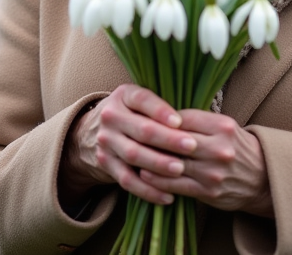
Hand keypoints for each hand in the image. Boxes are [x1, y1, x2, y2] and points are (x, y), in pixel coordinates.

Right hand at [60, 84, 197, 206]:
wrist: (95, 131)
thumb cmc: (134, 114)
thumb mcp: (142, 102)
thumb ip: (162, 108)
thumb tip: (196, 121)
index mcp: (123, 95)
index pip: (142, 99)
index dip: (161, 110)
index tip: (180, 121)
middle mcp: (111, 116)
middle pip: (141, 129)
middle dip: (168, 139)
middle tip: (192, 146)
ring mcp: (106, 141)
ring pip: (134, 154)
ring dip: (159, 164)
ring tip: (180, 169)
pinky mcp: (106, 163)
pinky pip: (127, 180)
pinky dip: (148, 190)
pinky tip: (167, 196)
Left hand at [138, 109, 272, 216]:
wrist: (262, 179)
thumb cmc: (236, 147)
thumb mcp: (224, 127)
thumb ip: (198, 120)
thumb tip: (163, 113)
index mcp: (222, 127)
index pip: (183, 117)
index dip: (162, 118)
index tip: (144, 116)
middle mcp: (219, 149)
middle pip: (176, 140)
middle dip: (152, 137)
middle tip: (130, 132)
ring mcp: (213, 172)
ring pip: (173, 164)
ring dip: (149, 160)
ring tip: (132, 153)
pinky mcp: (208, 192)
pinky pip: (176, 185)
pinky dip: (157, 180)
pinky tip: (144, 174)